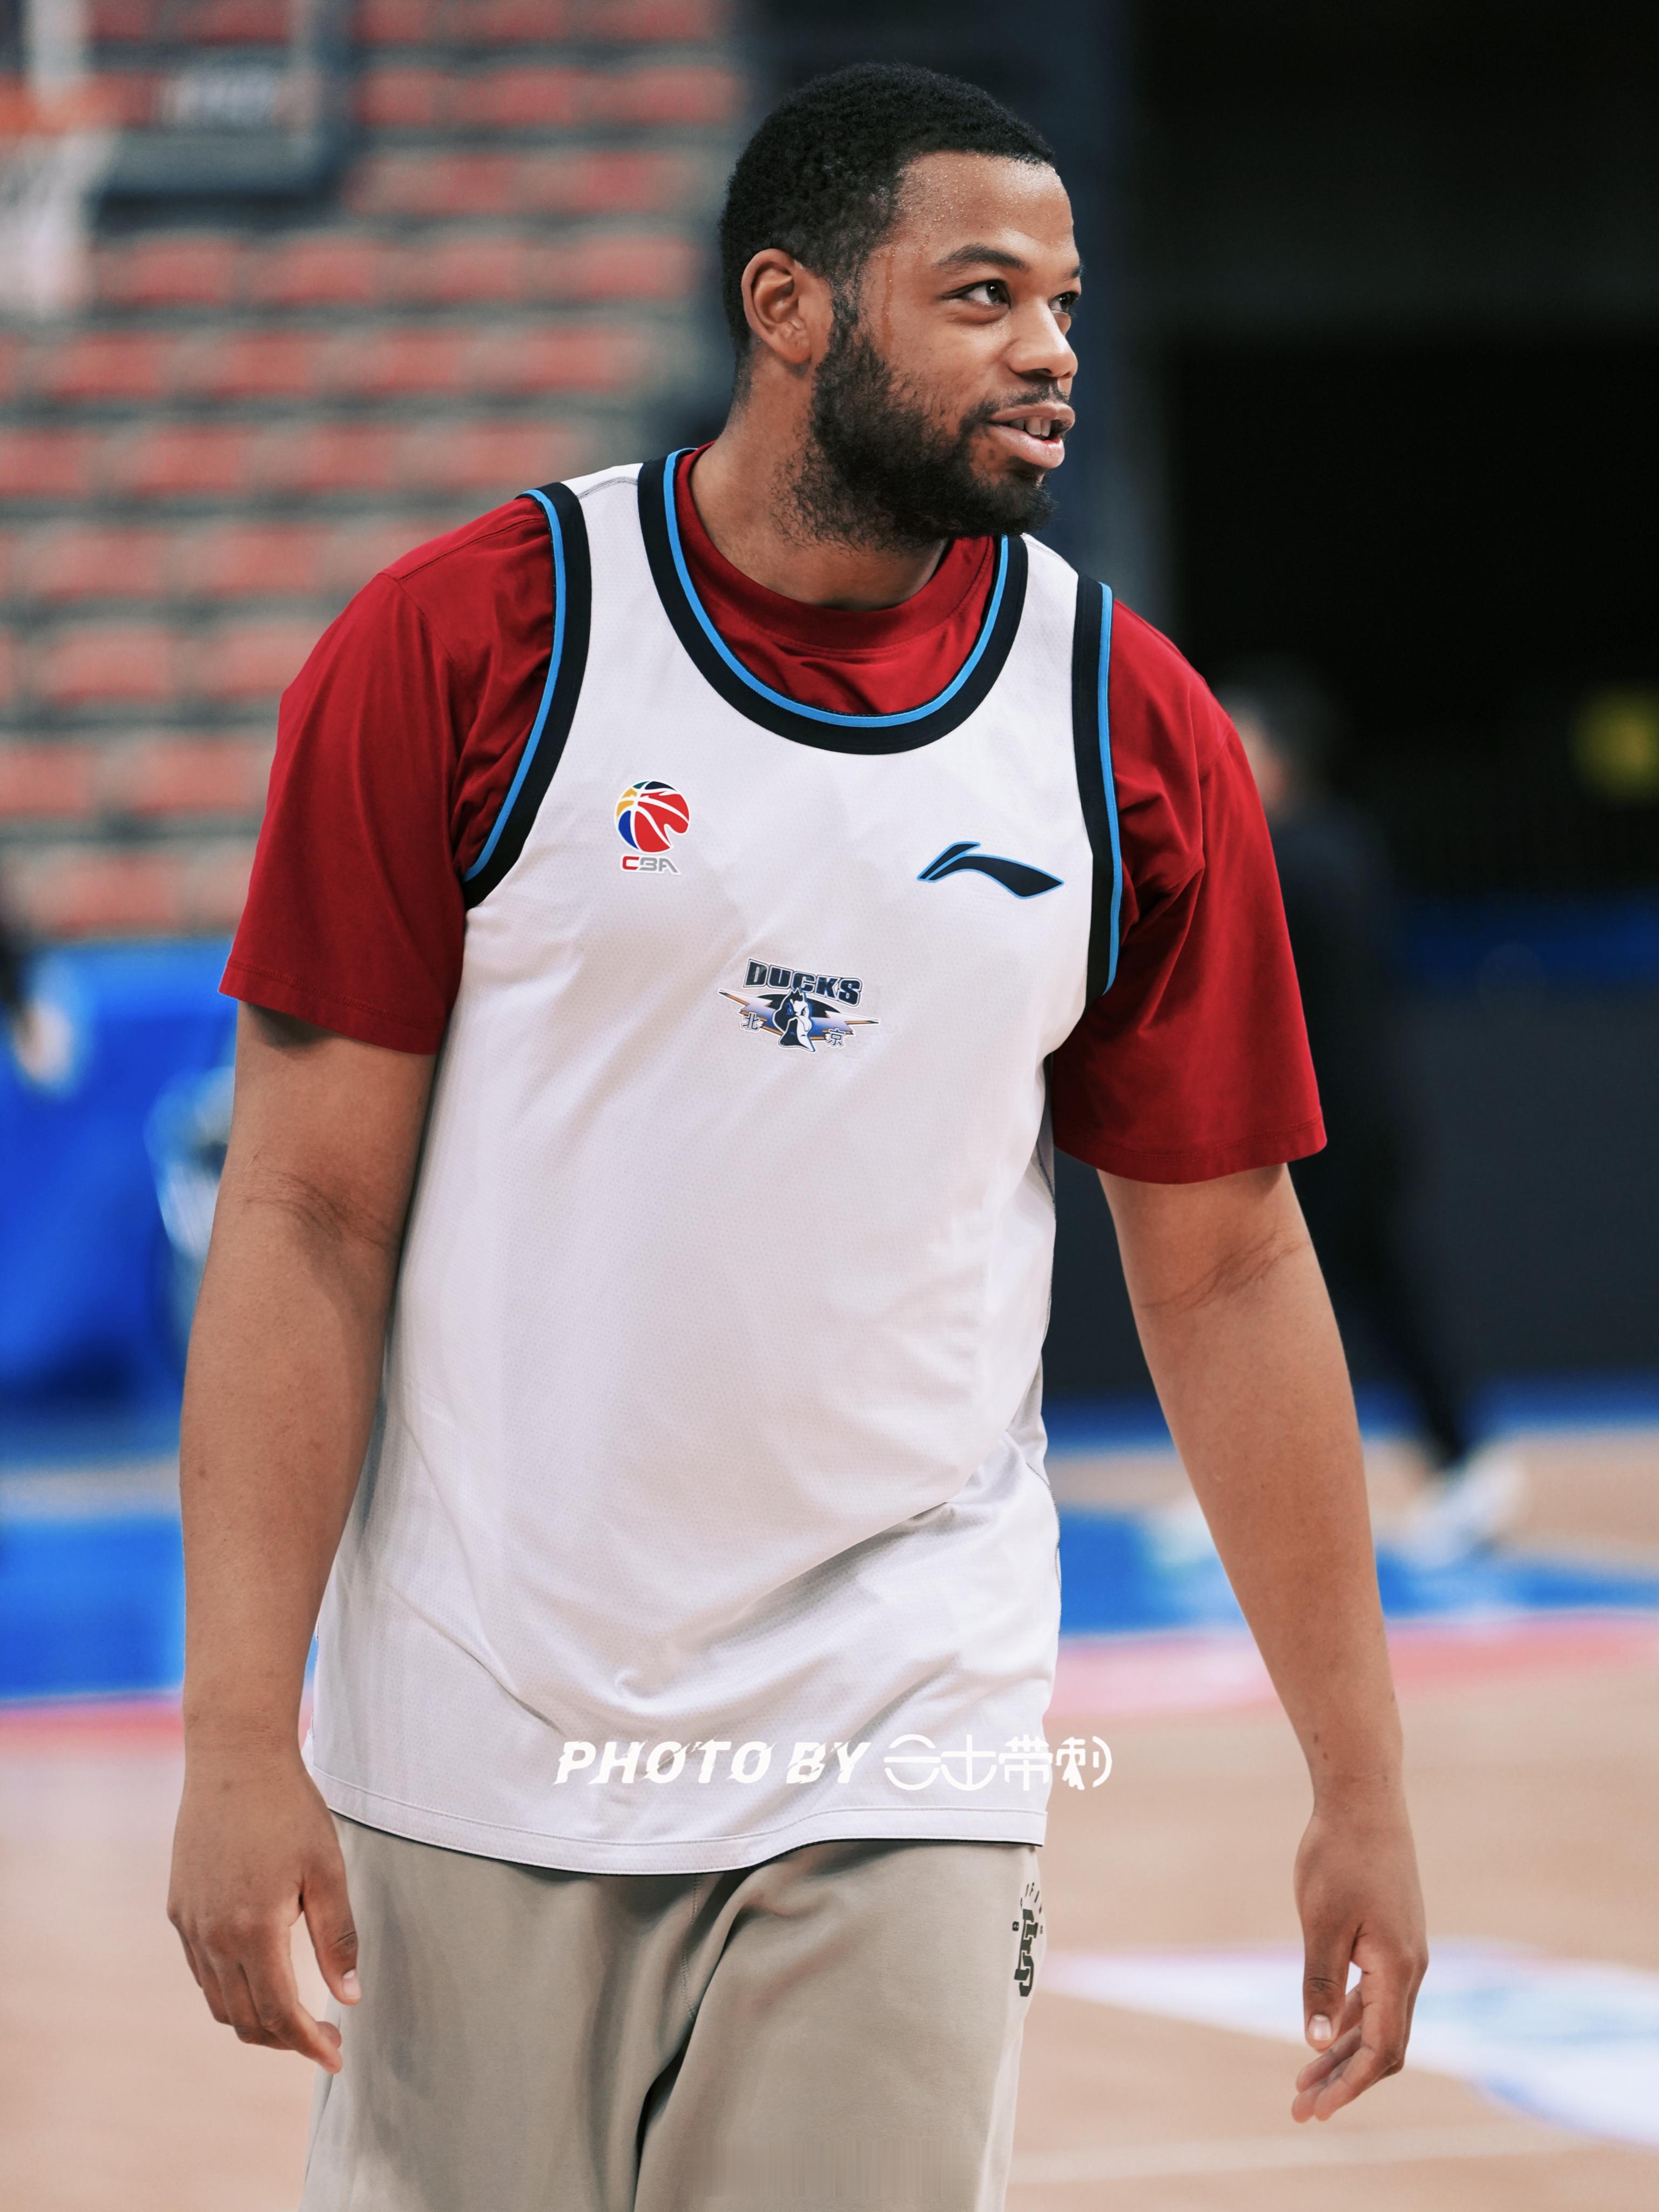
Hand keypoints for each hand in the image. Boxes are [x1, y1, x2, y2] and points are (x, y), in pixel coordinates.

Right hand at [167, 1743, 358, 2071]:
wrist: (234, 1758)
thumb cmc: (289, 1809)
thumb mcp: (328, 1870)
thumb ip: (337, 1937)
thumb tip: (348, 1998)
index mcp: (253, 1930)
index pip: (280, 2014)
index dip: (309, 2044)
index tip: (337, 2059)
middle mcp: (213, 1936)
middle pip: (245, 2019)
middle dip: (285, 2040)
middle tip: (324, 2038)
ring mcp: (190, 1924)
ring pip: (219, 2001)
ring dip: (256, 2020)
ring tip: (296, 2015)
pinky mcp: (179, 1907)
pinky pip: (203, 1971)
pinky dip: (231, 1990)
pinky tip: (261, 1976)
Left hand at [1290, 1789, 1426, 2121]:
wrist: (1364, 1799)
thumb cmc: (1338, 1856)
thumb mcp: (1321, 1922)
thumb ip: (1320, 1983)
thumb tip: (1315, 2043)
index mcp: (1397, 1970)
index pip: (1380, 2050)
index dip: (1349, 2085)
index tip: (1316, 2110)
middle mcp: (1411, 1969)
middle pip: (1382, 2046)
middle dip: (1343, 2080)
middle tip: (1301, 2109)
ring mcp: (1404, 1954)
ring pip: (1378, 2022)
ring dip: (1343, 2054)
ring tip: (1304, 2083)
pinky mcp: (1392, 1939)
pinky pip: (1375, 1996)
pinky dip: (1349, 2020)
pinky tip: (1325, 2035)